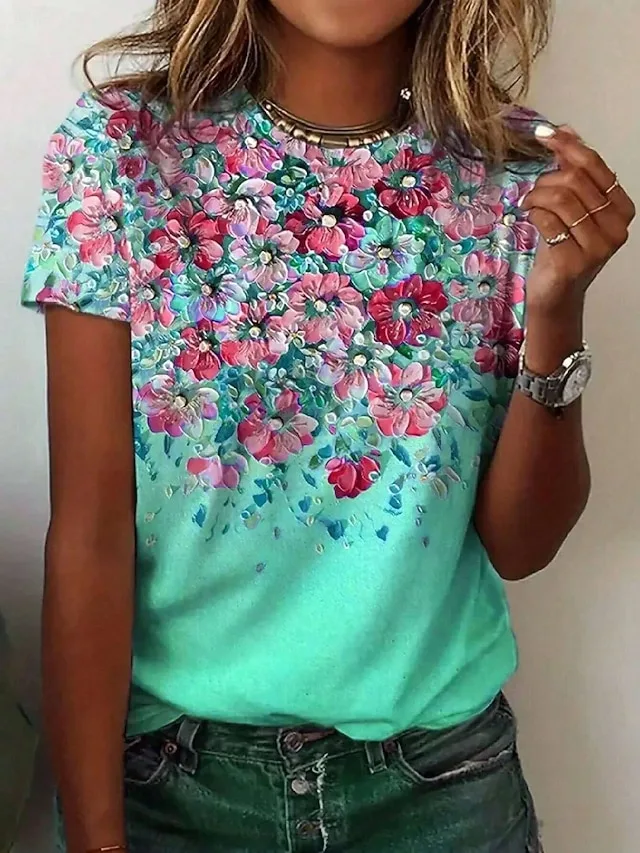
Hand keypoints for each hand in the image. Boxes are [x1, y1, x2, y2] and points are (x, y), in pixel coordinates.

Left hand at [521, 125, 635, 317]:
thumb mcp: (570, 207)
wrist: (556, 293)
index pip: (595, 166)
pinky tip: (530, 217)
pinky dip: (534, 213)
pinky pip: (548, 221)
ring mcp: (597, 246)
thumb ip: (572, 171)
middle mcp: (616, 226)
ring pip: (561, 198)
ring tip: (528, 204)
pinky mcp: (574, 261)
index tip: (544, 134)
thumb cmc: (563, 247)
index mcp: (621, 208)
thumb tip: (567, 130)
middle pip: (575, 180)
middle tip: (533, 192)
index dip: (568, 146)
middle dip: (546, 180)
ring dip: (537, 196)